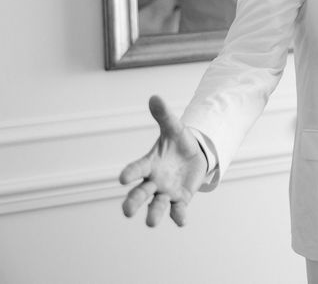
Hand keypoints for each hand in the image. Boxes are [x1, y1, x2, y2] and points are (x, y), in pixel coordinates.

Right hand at [119, 95, 206, 226]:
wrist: (193, 155)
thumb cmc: (177, 143)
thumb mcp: (174, 128)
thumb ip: (164, 116)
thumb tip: (154, 97)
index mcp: (149, 164)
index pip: (137, 169)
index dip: (130, 173)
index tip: (123, 178)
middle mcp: (153, 181)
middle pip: (140, 193)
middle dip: (133, 202)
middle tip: (127, 211)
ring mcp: (166, 191)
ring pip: (156, 205)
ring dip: (154, 214)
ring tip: (150, 223)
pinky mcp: (179, 199)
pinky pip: (178, 209)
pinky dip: (179, 216)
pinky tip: (181, 220)